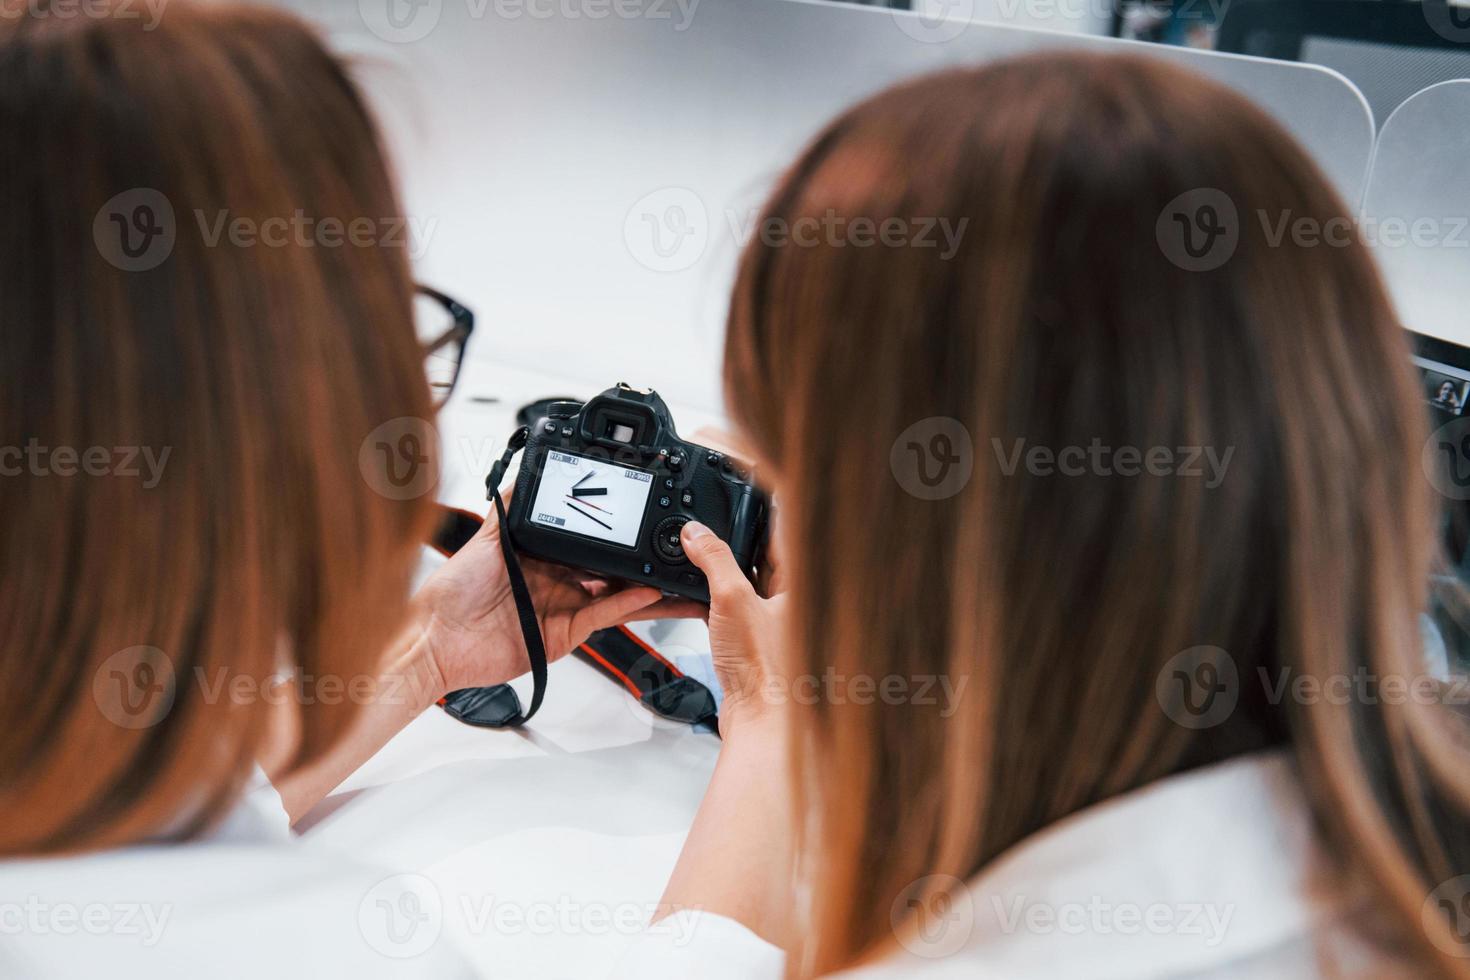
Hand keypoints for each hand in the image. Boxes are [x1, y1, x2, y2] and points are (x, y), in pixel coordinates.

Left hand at [413, 505, 703, 695]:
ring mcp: (563, 608)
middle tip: (665, 538)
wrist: (439, 640)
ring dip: (644, 582)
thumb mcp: (486, 537)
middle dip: (634, 553)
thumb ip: (510, 505)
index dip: (607, 525)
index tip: (631, 509)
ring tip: (672, 567)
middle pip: (605, 565)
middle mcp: (555, 581)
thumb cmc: (452, 592)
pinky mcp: (568, 634)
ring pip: (614, 591)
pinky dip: (629, 602)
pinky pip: (605, 614)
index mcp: (539, 555)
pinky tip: (649, 589)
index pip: (582, 537)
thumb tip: (525, 468)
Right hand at [679, 520, 785, 738]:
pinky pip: (732, 605)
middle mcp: (793, 599)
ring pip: (746, 579)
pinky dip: (713, 597)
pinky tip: (692, 595)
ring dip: (721, 568)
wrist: (761, 721)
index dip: (764, 505)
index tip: (745, 484)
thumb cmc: (766, 671)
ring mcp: (773, 619)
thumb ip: (714, 560)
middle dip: (735, 536)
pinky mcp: (754, 639)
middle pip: (764, 552)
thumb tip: (697, 532)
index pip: (785, 529)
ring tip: (696, 554)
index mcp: (801, 582)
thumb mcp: (733, 600)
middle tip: (711, 521)